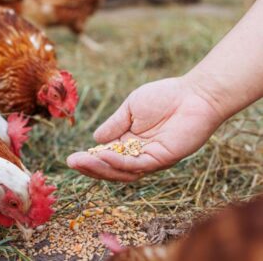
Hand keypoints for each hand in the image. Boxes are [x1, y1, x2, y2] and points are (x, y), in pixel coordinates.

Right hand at [67, 77, 224, 181]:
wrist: (193, 94)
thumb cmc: (164, 96)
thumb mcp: (130, 108)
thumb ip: (114, 124)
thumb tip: (95, 140)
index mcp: (129, 142)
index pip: (106, 156)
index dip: (89, 159)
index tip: (72, 158)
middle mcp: (138, 154)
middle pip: (111, 168)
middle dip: (91, 167)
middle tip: (72, 162)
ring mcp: (150, 158)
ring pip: (122, 172)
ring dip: (101, 168)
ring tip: (82, 162)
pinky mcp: (162, 159)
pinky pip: (137, 165)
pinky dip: (119, 163)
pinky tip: (104, 156)